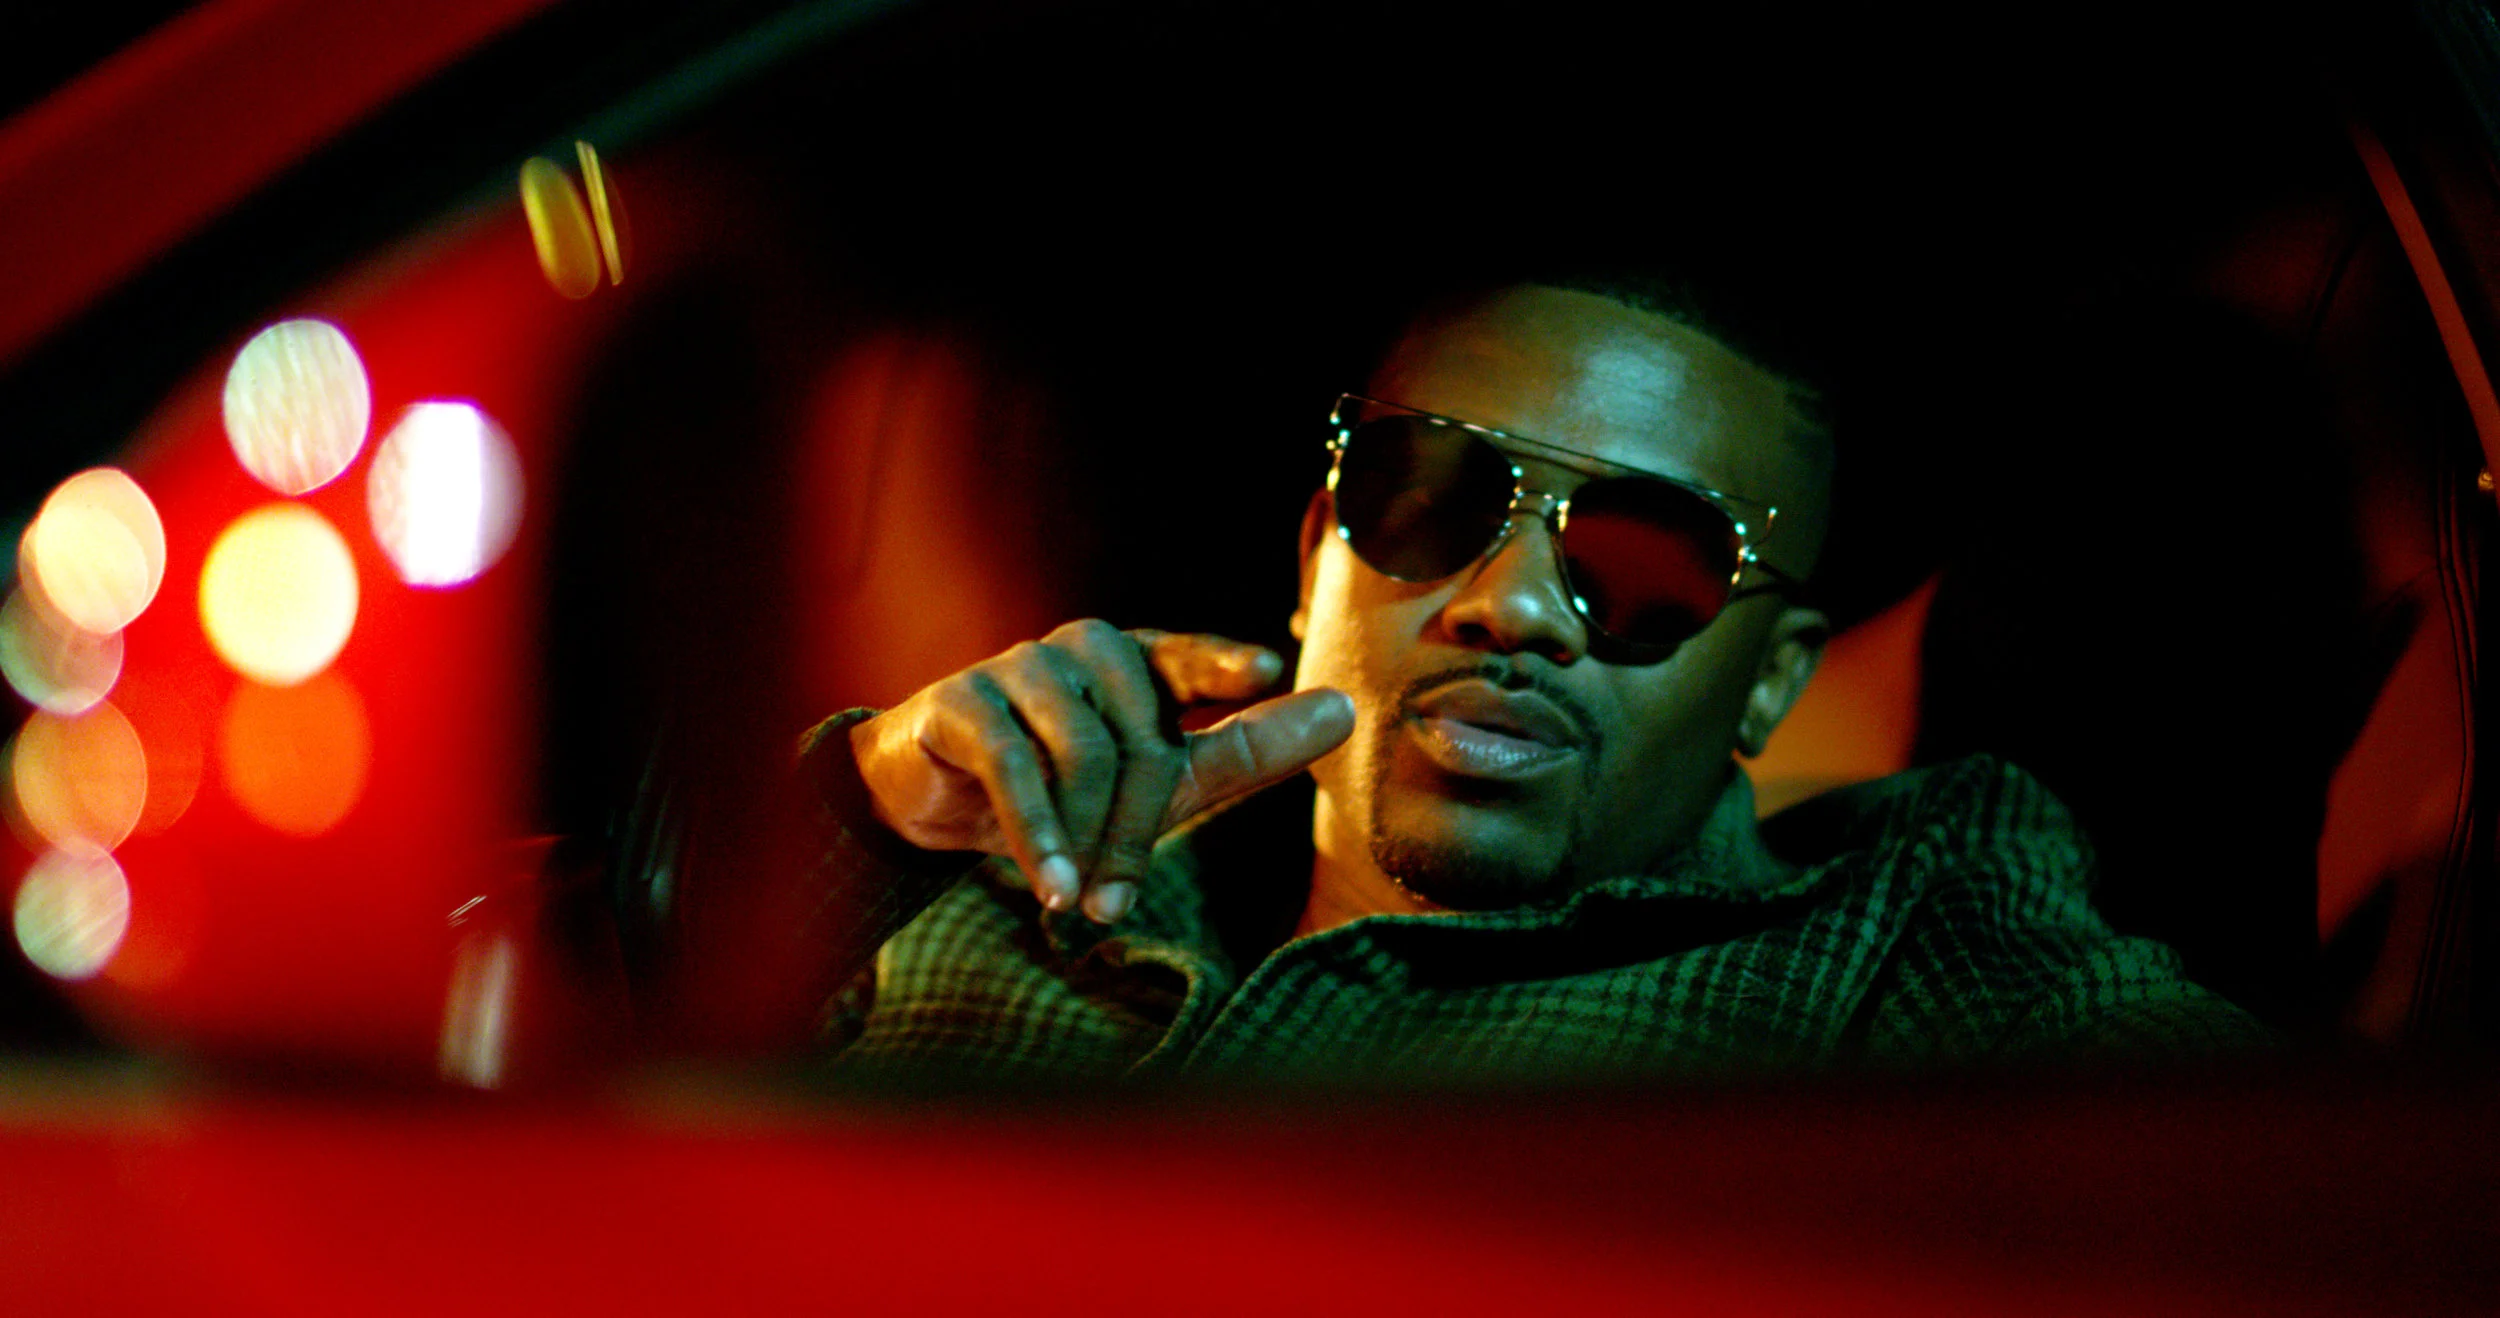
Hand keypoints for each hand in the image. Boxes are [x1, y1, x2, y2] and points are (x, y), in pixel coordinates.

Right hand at [848, 620, 1354, 922]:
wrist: (936, 796)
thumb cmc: (1069, 784)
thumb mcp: (1160, 779)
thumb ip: (1244, 748)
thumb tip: (1343, 710)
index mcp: (1141, 660)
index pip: (1189, 657)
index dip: (1222, 665)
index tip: (1264, 672)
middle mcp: (1086, 649)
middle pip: (1140, 742)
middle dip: (1135, 832)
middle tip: (1119, 905)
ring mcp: (1022, 666)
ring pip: (1082, 756)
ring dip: (1083, 841)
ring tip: (1074, 901)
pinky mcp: (964, 699)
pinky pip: (1014, 767)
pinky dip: (1034, 833)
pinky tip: (1047, 884)